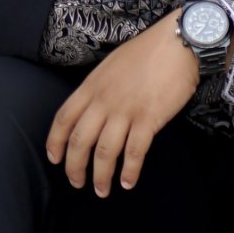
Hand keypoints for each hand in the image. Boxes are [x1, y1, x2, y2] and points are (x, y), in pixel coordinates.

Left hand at [46, 12, 198, 196]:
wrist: (178, 42)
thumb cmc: (147, 50)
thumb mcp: (111, 65)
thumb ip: (99, 88)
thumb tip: (94, 109)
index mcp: (91, 86)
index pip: (63, 119)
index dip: (55, 143)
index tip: (55, 160)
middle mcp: (104, 101)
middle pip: (80, 141)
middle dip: (75, 168)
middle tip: (77, 183)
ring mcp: (126, 111)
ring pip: (105, 152)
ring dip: (101, 176)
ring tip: (102, 190)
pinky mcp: (149, 119)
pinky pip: (135, 152)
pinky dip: (130, 170)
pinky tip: (128, 182)